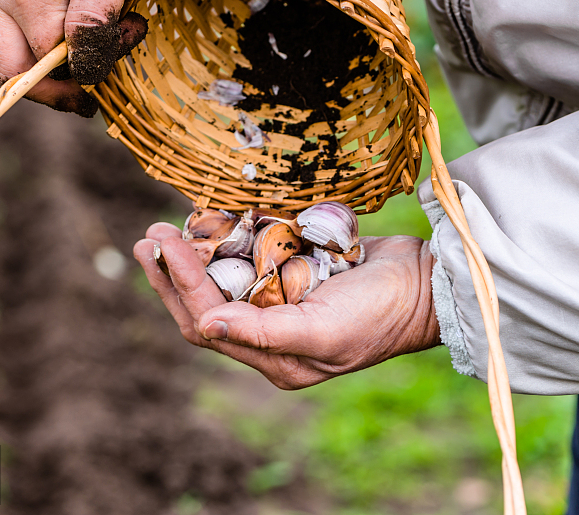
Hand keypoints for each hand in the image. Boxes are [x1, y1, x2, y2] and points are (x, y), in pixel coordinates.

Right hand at [0, 0, 203, 115]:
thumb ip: (95, 19)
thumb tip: (80, 69)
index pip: (46, 64)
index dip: (88, 66)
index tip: (129, 34)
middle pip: (13, 69)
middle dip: (61, 79)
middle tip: (105, 64)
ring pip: (10, 51)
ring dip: (54, 56)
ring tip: (98, 28)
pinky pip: (10, 27)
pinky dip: (44, 34)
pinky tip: (79, 11)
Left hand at [134, 222, 440, 389]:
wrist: (429, 284)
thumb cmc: (380, 314)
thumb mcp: (321, 330)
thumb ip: (263, 333)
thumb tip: (207, 326)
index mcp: (273, 357)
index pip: (207, 321)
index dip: (179, 284)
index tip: (161, 245)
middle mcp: (270, 333)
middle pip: (204, 303)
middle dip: (172, 272)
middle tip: (149, 236)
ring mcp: (281, 300)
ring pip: (221, 279)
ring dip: (193, 254)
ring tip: (166, 227)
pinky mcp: (294, 272)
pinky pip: (248, 258)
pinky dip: (226, 241)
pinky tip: (208, 220)